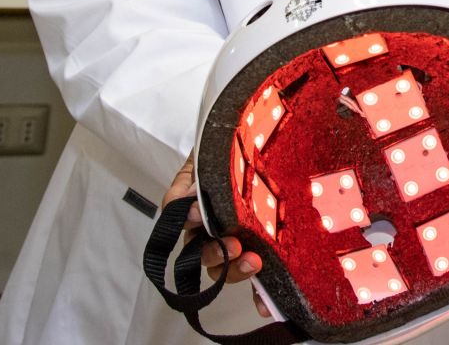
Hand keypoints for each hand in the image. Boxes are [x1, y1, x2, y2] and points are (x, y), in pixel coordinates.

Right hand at [161, 155, 268, 314]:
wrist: (267, 144)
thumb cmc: (235, 151)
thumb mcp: (210, 155)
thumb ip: (194, 176)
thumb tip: (187, 202)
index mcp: (196, 203)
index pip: (181, 215)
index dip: (186, 218)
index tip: (198, 214)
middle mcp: (210, 227)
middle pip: (201, 252)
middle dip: (215, 253)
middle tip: (232, 245)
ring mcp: (234, 241)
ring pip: (223, 267)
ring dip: (234, 270)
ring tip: (253, 261)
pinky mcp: (258, 252)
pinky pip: (253, 279)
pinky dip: (257, 294)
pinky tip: (265, 304)